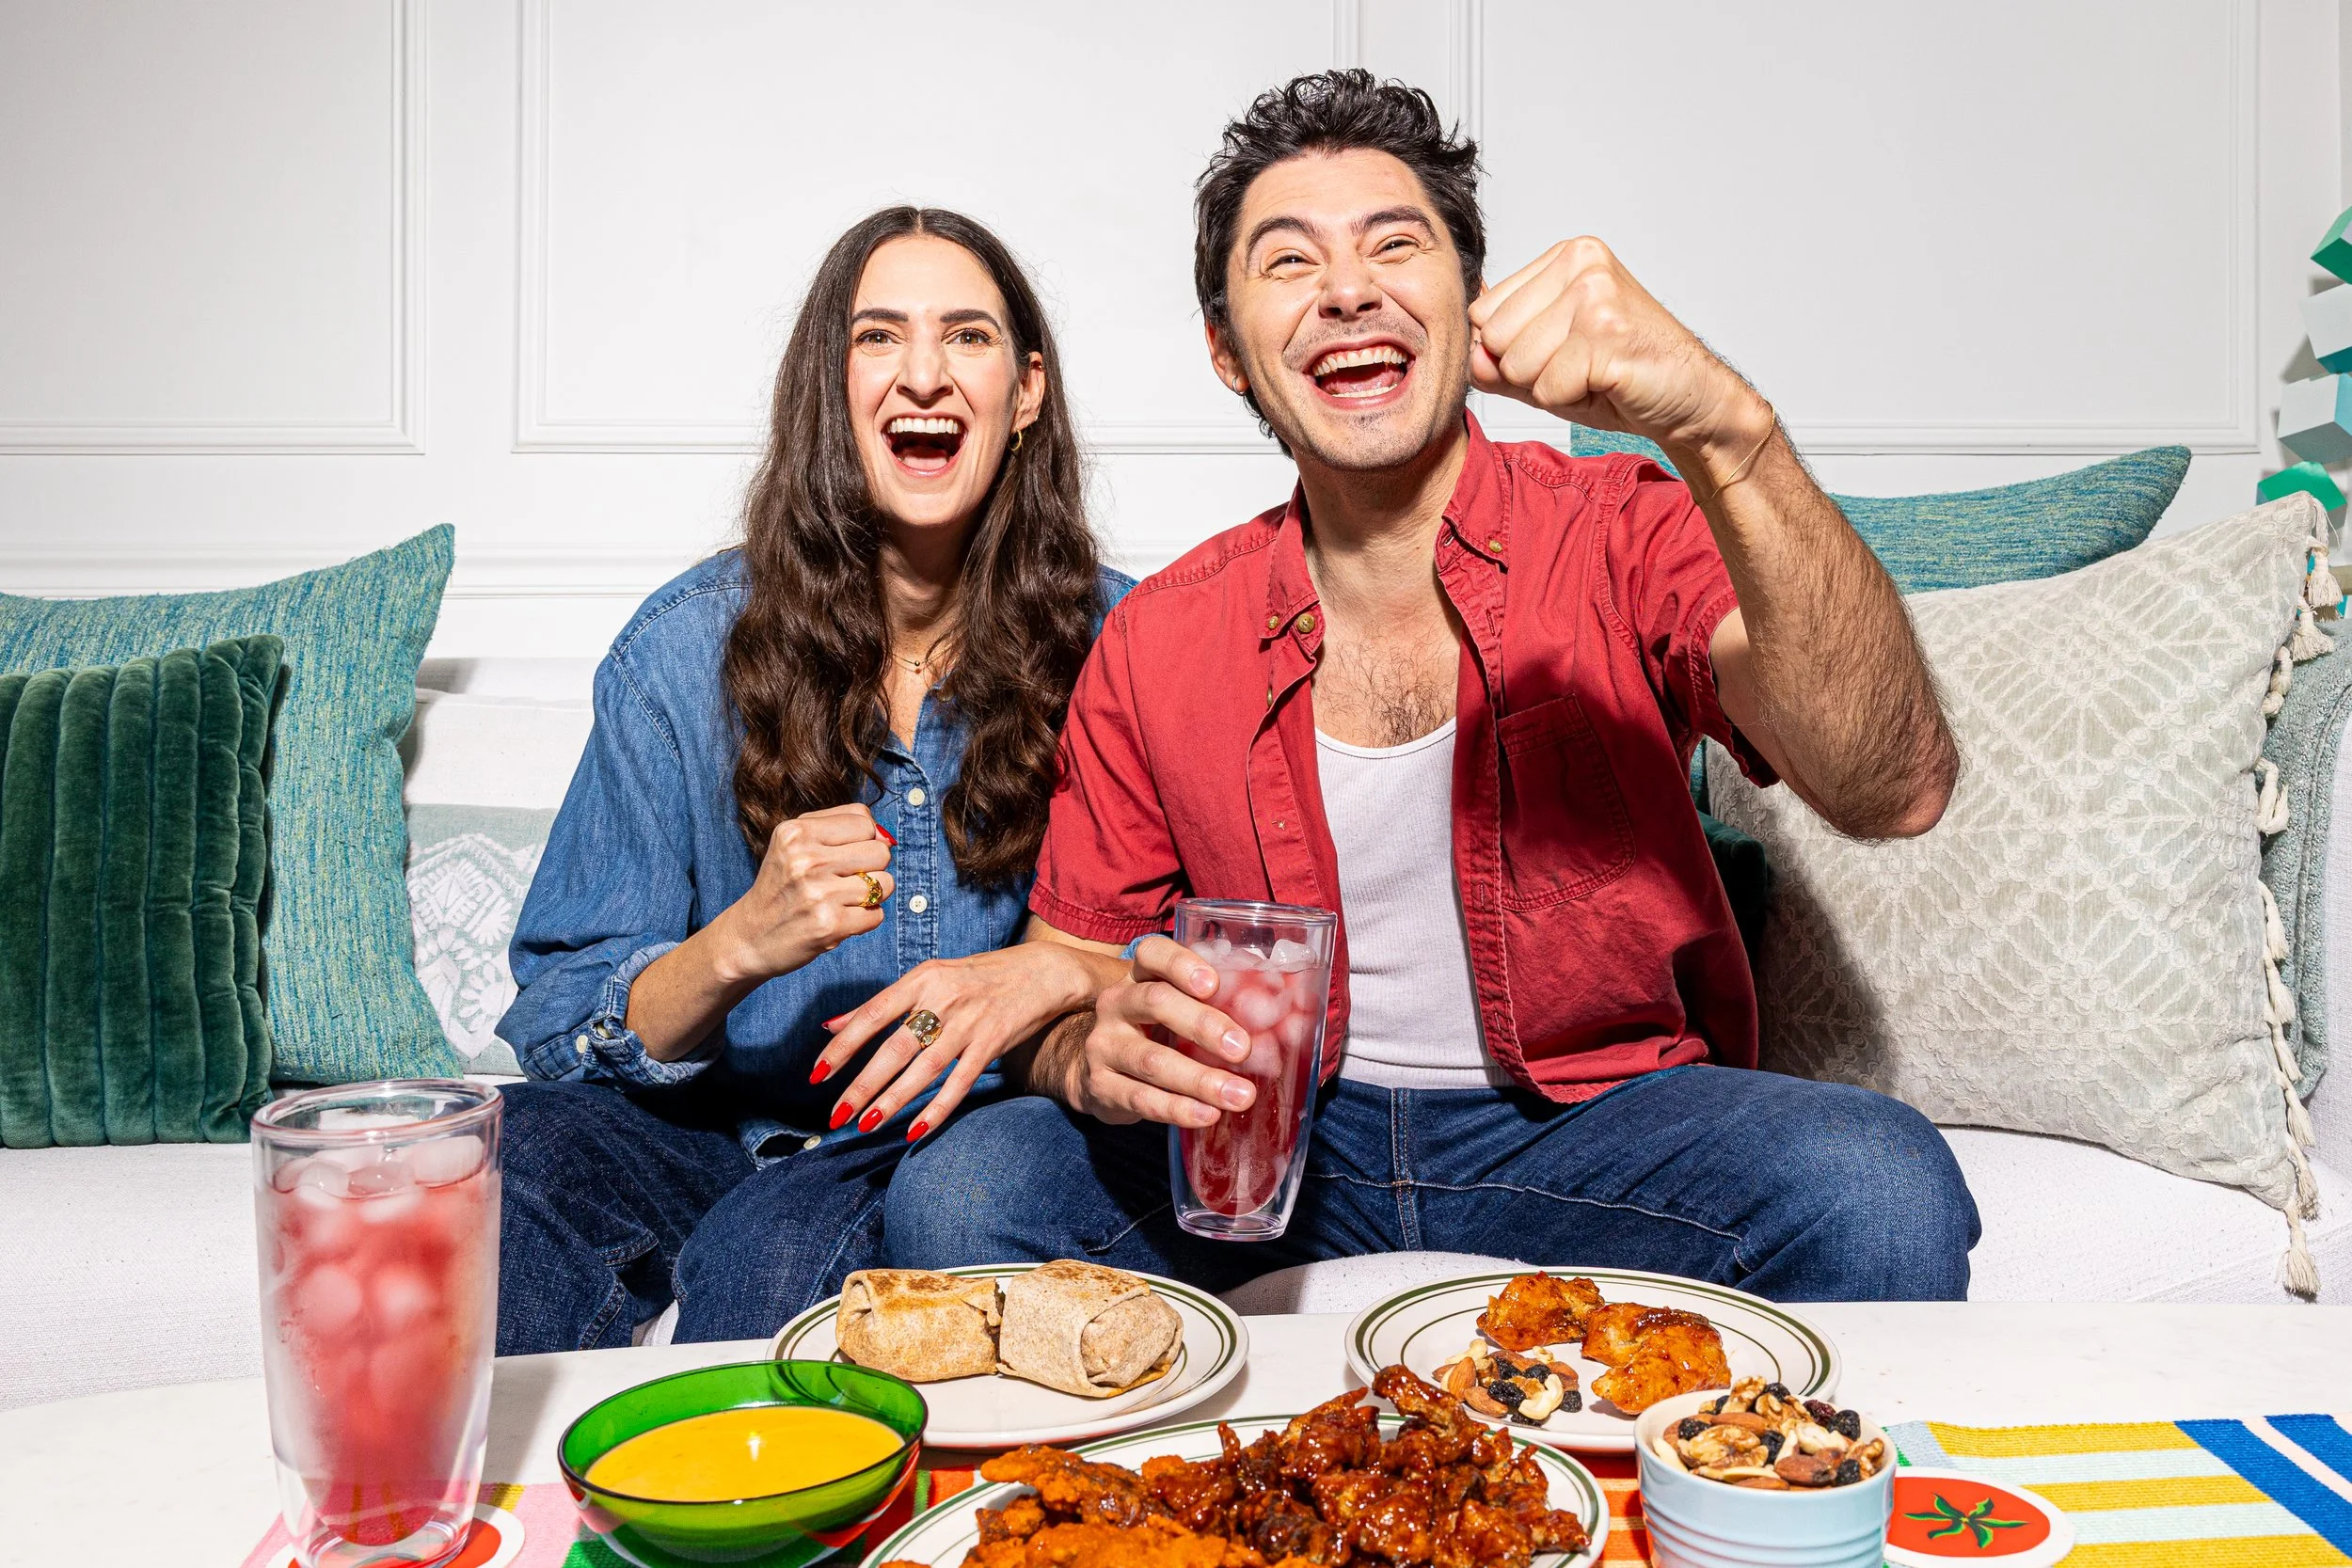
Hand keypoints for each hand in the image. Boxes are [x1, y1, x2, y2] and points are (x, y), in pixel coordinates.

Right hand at [710, 804, 893, 984]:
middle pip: (880, 851)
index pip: (864, 820)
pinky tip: (840, 919)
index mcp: (796, 832)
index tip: (845, 855)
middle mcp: (806, 860)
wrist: (749, 937)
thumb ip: (838, 827)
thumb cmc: (781, 888)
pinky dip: (865, 919)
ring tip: (844, 900)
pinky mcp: (830, 925)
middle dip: (872, 867)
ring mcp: (819, 893)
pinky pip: (877, 914)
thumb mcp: (794, 845)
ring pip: (885, 883)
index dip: (864, 839)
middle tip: (845, 880)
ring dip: (872, 895)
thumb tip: (886, 836)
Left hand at [810, 942, 1110, 1140]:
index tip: (816, 1074)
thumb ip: (881, 1004)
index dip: (842, 1047)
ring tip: (866, 1124)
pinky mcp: (992, 1043)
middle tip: (835, 1114)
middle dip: (861, 1084)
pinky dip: (937, 1108)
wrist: (1040, 972)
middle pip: (894, 1047)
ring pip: (924, 1068)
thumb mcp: (929, 978)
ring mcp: (969, 1022)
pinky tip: (915, 1131)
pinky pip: (960, 1082)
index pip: (872, 1015)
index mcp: (921, 978)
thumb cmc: (977, 976)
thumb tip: (829, 1026)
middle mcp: (943, 999)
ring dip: (893, 1099)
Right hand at [1039, 937, 1261, 1127]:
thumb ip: (1221, 1007)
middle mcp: (1117, 1003)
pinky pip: (1140, 1098)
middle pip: (1155, 1002)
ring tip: (1239, 1095)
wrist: (1103, 1072)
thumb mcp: (1181, 1010)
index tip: (1213, 984)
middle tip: (1243, 1049)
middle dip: (1203, 1025)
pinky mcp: (1100, 1086)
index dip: (1181, 963)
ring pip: (1151, 1059)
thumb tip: (1294, 1023)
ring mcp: (1103, 1045)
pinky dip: (1177, 1109)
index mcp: (1140, 975)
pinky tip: (1207, 1115)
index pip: (1152, 953)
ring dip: (1200, 1080)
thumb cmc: (1160, 1033)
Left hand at [1467, 237, 1771, 464]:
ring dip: (1553, 388)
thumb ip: (1499, 361)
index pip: (1484, 312)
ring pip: (1519, 364)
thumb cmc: (1623, 376)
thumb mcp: (1548, 365)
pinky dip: (1572, 401)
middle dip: (1530, 372)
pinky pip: (1549, 387)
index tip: (1563, 351)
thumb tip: (1470, 356)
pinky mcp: (1606, 332)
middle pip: (1497, 339)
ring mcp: (1596, 294)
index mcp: (1565, 257)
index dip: (1513, 351)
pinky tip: (1609, 384)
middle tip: (1581, 367)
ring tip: (1595, 375)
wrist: (1691, 398)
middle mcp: (1581, 263)